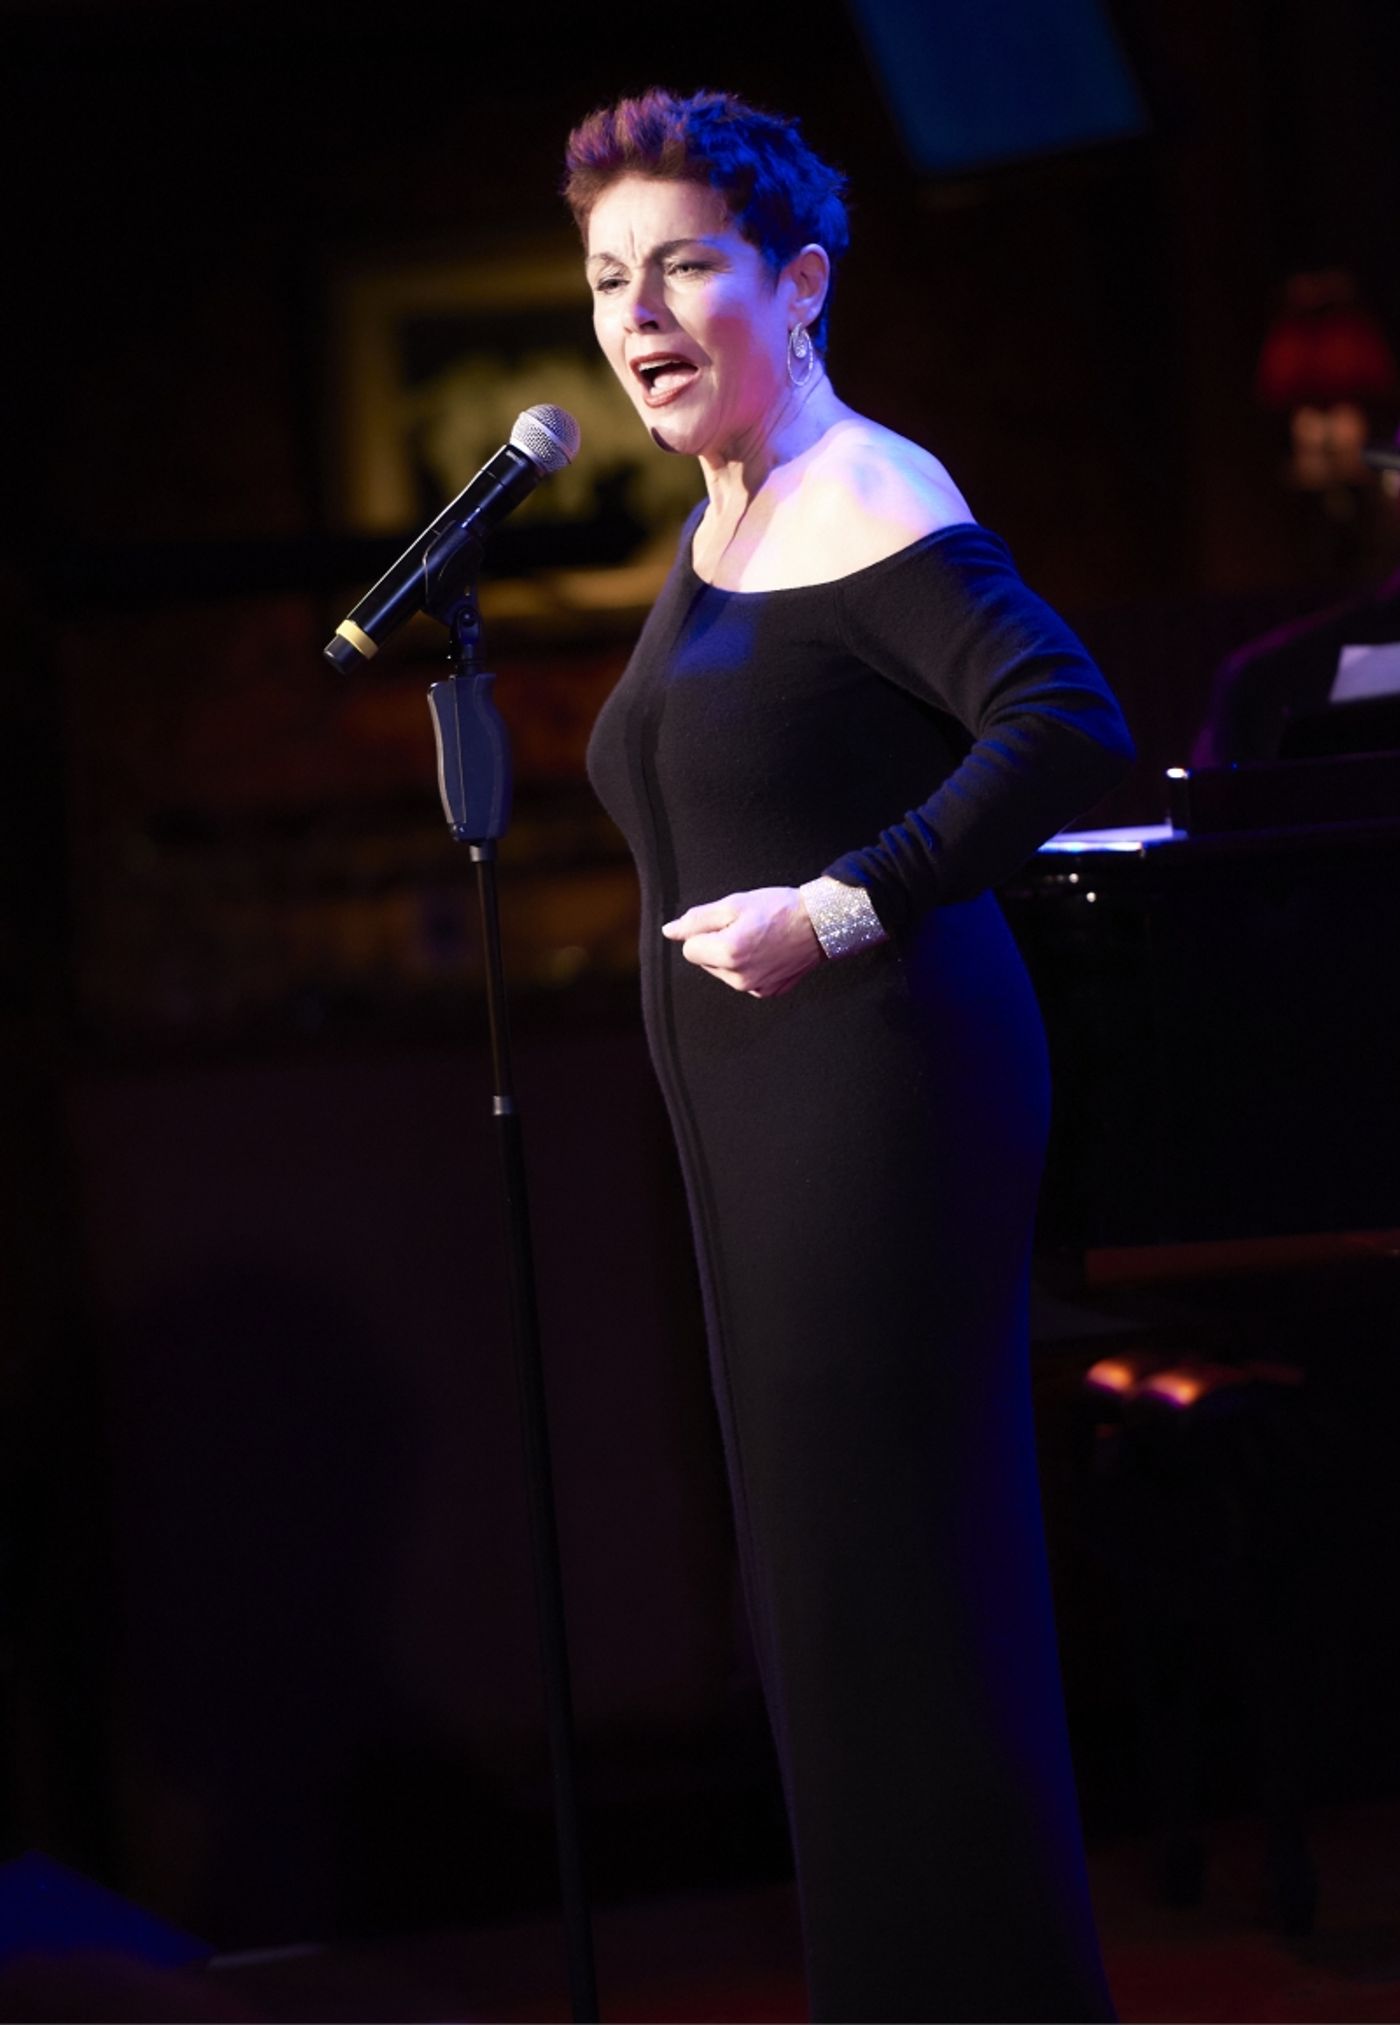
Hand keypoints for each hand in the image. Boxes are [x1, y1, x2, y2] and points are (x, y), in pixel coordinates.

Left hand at [661, 886, 823, 997]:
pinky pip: (744, 980)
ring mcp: (754, 989)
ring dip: (733, 956)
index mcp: (727, 954)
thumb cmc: (779, 909)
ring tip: (759, 938)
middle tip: (746, 927)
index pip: (690, 949)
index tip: (727, 921)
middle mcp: (738, 978)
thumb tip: (669, 932)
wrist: (820, 923)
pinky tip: (768, 952)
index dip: (704, 931)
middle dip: (717, 944)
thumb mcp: (733, 904)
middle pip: (706, 962)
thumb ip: (696, 919)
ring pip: (724, 972)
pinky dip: (750, 967)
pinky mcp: (768, 993)